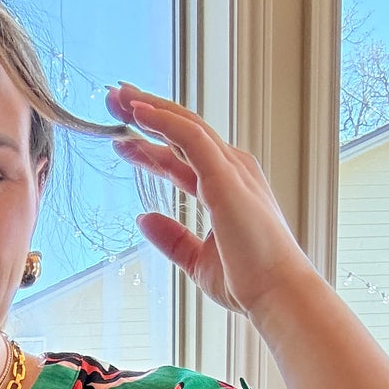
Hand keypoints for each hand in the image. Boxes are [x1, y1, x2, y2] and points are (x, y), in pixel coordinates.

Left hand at [106, 81, 318, 320]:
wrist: (275, 292)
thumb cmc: (248, 280)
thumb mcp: (197, 260)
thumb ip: (172, 238)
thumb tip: (144, 219)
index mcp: (225, 189)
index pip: (181, 156)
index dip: (151, 145)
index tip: (123, 139)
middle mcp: (230, 171)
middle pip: (181, 131)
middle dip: (146, 113)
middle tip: (113, 101)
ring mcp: (230, 169)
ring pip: (184, 125)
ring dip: (149, 107)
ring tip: (117, 95)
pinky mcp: (225, 175)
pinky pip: (190, 137)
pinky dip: (163, 121)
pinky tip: (138, 112)